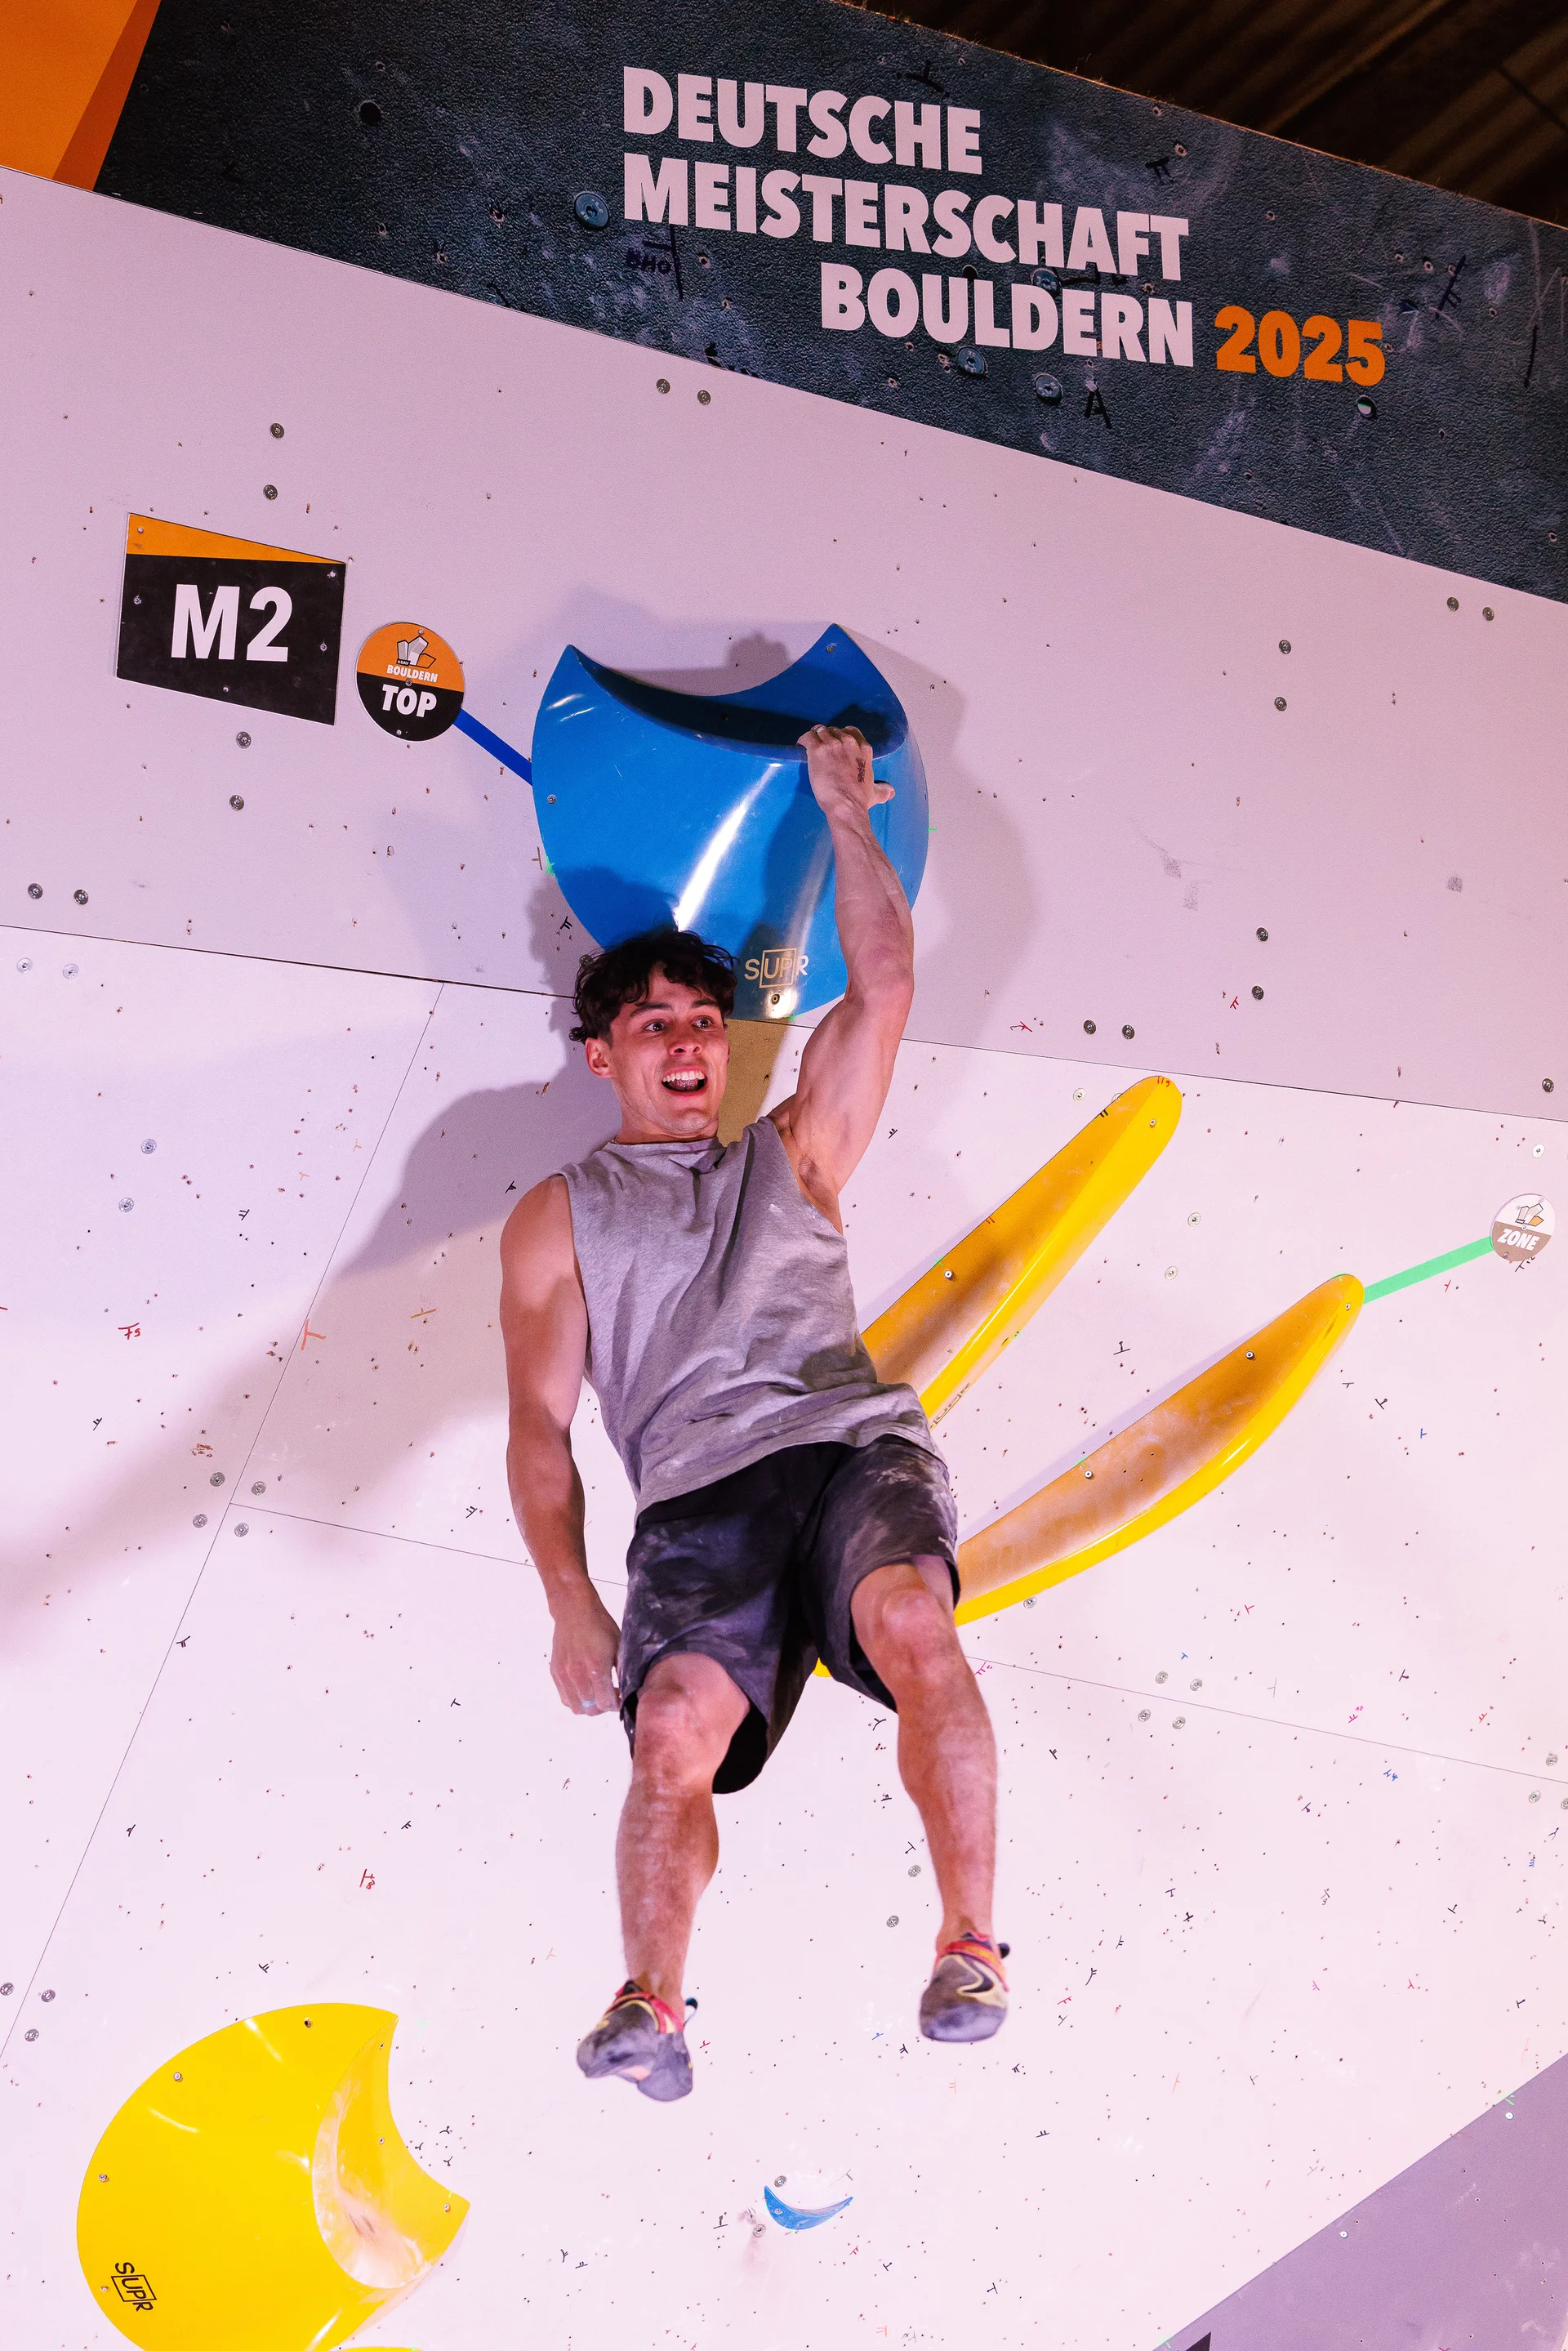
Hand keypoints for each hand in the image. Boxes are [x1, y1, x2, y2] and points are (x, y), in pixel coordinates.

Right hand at [548, 1586, 621, 1714]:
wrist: (574, 1610)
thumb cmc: (599, 1624)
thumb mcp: (619, 1645)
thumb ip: (623, 1670)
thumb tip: (629, 1689)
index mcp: (596, 1667)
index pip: (605, 1703)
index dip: (615, 1705)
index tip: (620, 1699)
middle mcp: (577, 1674)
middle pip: (591, 1710)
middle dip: (603, 1707)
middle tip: (610, 1697)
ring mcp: (564, 1674)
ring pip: (576, 1707)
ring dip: (589, 1706)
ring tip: (596, 1694)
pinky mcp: (555, 1672)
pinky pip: (564, 1698)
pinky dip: (576, 1699)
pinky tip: (584, 1689)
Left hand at [799, 722, 893, 819]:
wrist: (846, 805)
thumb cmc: (860, 800)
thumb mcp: (875, 793)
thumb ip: (883, 790)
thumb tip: (891, 792)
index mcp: (863, 749)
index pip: (851, 731)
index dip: (841, 735)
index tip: (836, 742)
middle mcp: (849, 743)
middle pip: (834, 730)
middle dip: (827, 736)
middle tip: (821, 747)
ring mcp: (832, 745)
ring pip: (820, 731)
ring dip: (814, 737)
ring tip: (809, 746)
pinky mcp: (817, 750)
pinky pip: (807, 737)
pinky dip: (803, 740)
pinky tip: (801, 746)